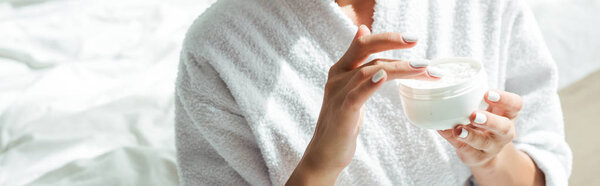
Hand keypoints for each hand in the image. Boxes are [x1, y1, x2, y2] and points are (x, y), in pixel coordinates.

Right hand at [286, 25, 436, 184]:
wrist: (325, 153)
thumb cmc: (342, 122)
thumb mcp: (350, 87)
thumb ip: (358, 63)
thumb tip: (363, 29)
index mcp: (340, 69)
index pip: (363, 44)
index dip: (387, 37)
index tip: (412, 39)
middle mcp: (337, 77)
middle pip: (364, 49)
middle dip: (391, 41)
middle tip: (416, 41)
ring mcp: (338, 94)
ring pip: (369, 71)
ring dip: (398, 68)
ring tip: (422, 68)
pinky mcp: (343, 113)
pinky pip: (357, 95)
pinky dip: (370, 84)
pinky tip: (383, 77)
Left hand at [438, 90, 522, 168]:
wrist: (482, 151)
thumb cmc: (482, 121)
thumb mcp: (485, 108)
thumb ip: (473, 96)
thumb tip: (443, 79)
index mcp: (507, 114)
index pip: (515, 105)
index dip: (505, 99)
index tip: (488, 93)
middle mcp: (503, 131)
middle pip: (503, 127)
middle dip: (490, 121)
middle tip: (474, 115)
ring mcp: (491, 146)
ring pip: (484, 142)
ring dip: (470, 136)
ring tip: (458, 129)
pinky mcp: (476, 157)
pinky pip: (466, 149)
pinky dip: (454, 140)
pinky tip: (444, 131)